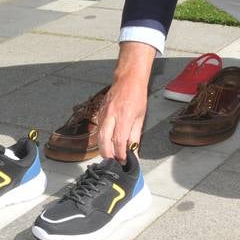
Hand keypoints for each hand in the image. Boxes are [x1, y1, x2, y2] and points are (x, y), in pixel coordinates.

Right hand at [97, 42, 152, 161]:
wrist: (128, 78)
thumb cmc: (136, 95)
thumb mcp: (140, 117)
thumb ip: (135, 136)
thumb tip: (134, 152)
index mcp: (124, 116)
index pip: (119, 140)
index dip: (120, 153)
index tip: (123, 160)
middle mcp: (112, 114)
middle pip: (104, 140)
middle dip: (107, 154)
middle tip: (113, 161)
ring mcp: (104, 113)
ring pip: (98, 135)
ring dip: (103, 148)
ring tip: (110, 155)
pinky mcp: (100, 112)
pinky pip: (99, 128)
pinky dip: (102, 138)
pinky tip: (107, 142)